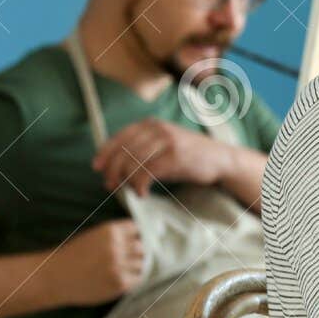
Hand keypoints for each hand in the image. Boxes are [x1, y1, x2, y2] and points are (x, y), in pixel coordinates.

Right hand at [47, 219, 144, 304]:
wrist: (54, 278)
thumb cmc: (72, 257)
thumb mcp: (94, 237)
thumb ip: (116, 236)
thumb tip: (139, 238)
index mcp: (110, 231)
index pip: (136, 228)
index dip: (135, 236)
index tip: (132, 241)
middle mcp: (116, 247)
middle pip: (142, 247)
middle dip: (136, 252)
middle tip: (126, 258)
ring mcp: (119, 266)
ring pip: (142, 264)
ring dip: (135, 266)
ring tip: (121, 269)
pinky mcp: (120, 283)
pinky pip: (138, 279)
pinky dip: (132, 279)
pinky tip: (120, 278)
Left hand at [92, 119, 234, 196]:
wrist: (221, 159)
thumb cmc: (189, 157)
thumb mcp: (164, 145)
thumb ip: (142, 149)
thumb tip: (115, 166)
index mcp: (151, 124)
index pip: (119, 137)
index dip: (105, 153)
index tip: (97, 168)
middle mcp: (157, 129)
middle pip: (123, 151)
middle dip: (113, 171)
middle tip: (111, 186)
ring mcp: (166, 141)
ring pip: (132, 162)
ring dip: (126, 180)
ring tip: (128, 191)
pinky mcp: (174, 156)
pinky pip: (146, 172)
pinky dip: (139, 185)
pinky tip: (142, 193)